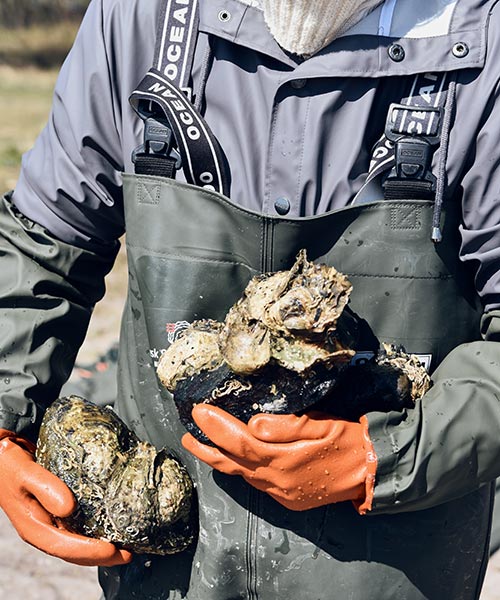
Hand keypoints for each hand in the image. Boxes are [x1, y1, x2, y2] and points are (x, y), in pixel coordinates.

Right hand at [0, 429, 132, 565]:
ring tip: (126, 545)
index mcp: (33, 526)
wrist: (3, 454)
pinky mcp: (59, 510)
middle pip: (75, 551)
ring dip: (102, 546)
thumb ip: (45, 488)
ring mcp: (52, 521)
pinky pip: (80, 527)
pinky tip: (113, 525)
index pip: (64, 546)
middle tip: (128, 553)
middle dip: (102, 556)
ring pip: (79, 541)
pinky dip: (97, 530)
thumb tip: (69, 507)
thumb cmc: (10, 464)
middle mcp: (44, 528)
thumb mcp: (25, 473)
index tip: (112, 549)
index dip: (89, 550)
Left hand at [182, 406, 376, 511]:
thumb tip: (251, 423)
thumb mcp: (319, 424)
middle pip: (232, 463)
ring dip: (220, 459)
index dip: (215, 427)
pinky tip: (236, 460)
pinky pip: (256, 483)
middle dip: (205, 449)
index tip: (198, 411)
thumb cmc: (346, 440)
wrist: (371, 471)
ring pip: (242, 475)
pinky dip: (241, 469)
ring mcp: (282, 493)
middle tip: (186, 435)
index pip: (239, 441)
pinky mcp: (288, 499)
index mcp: (284, 459)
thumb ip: (284, 425)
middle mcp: (277, 480)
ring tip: (203, 446)